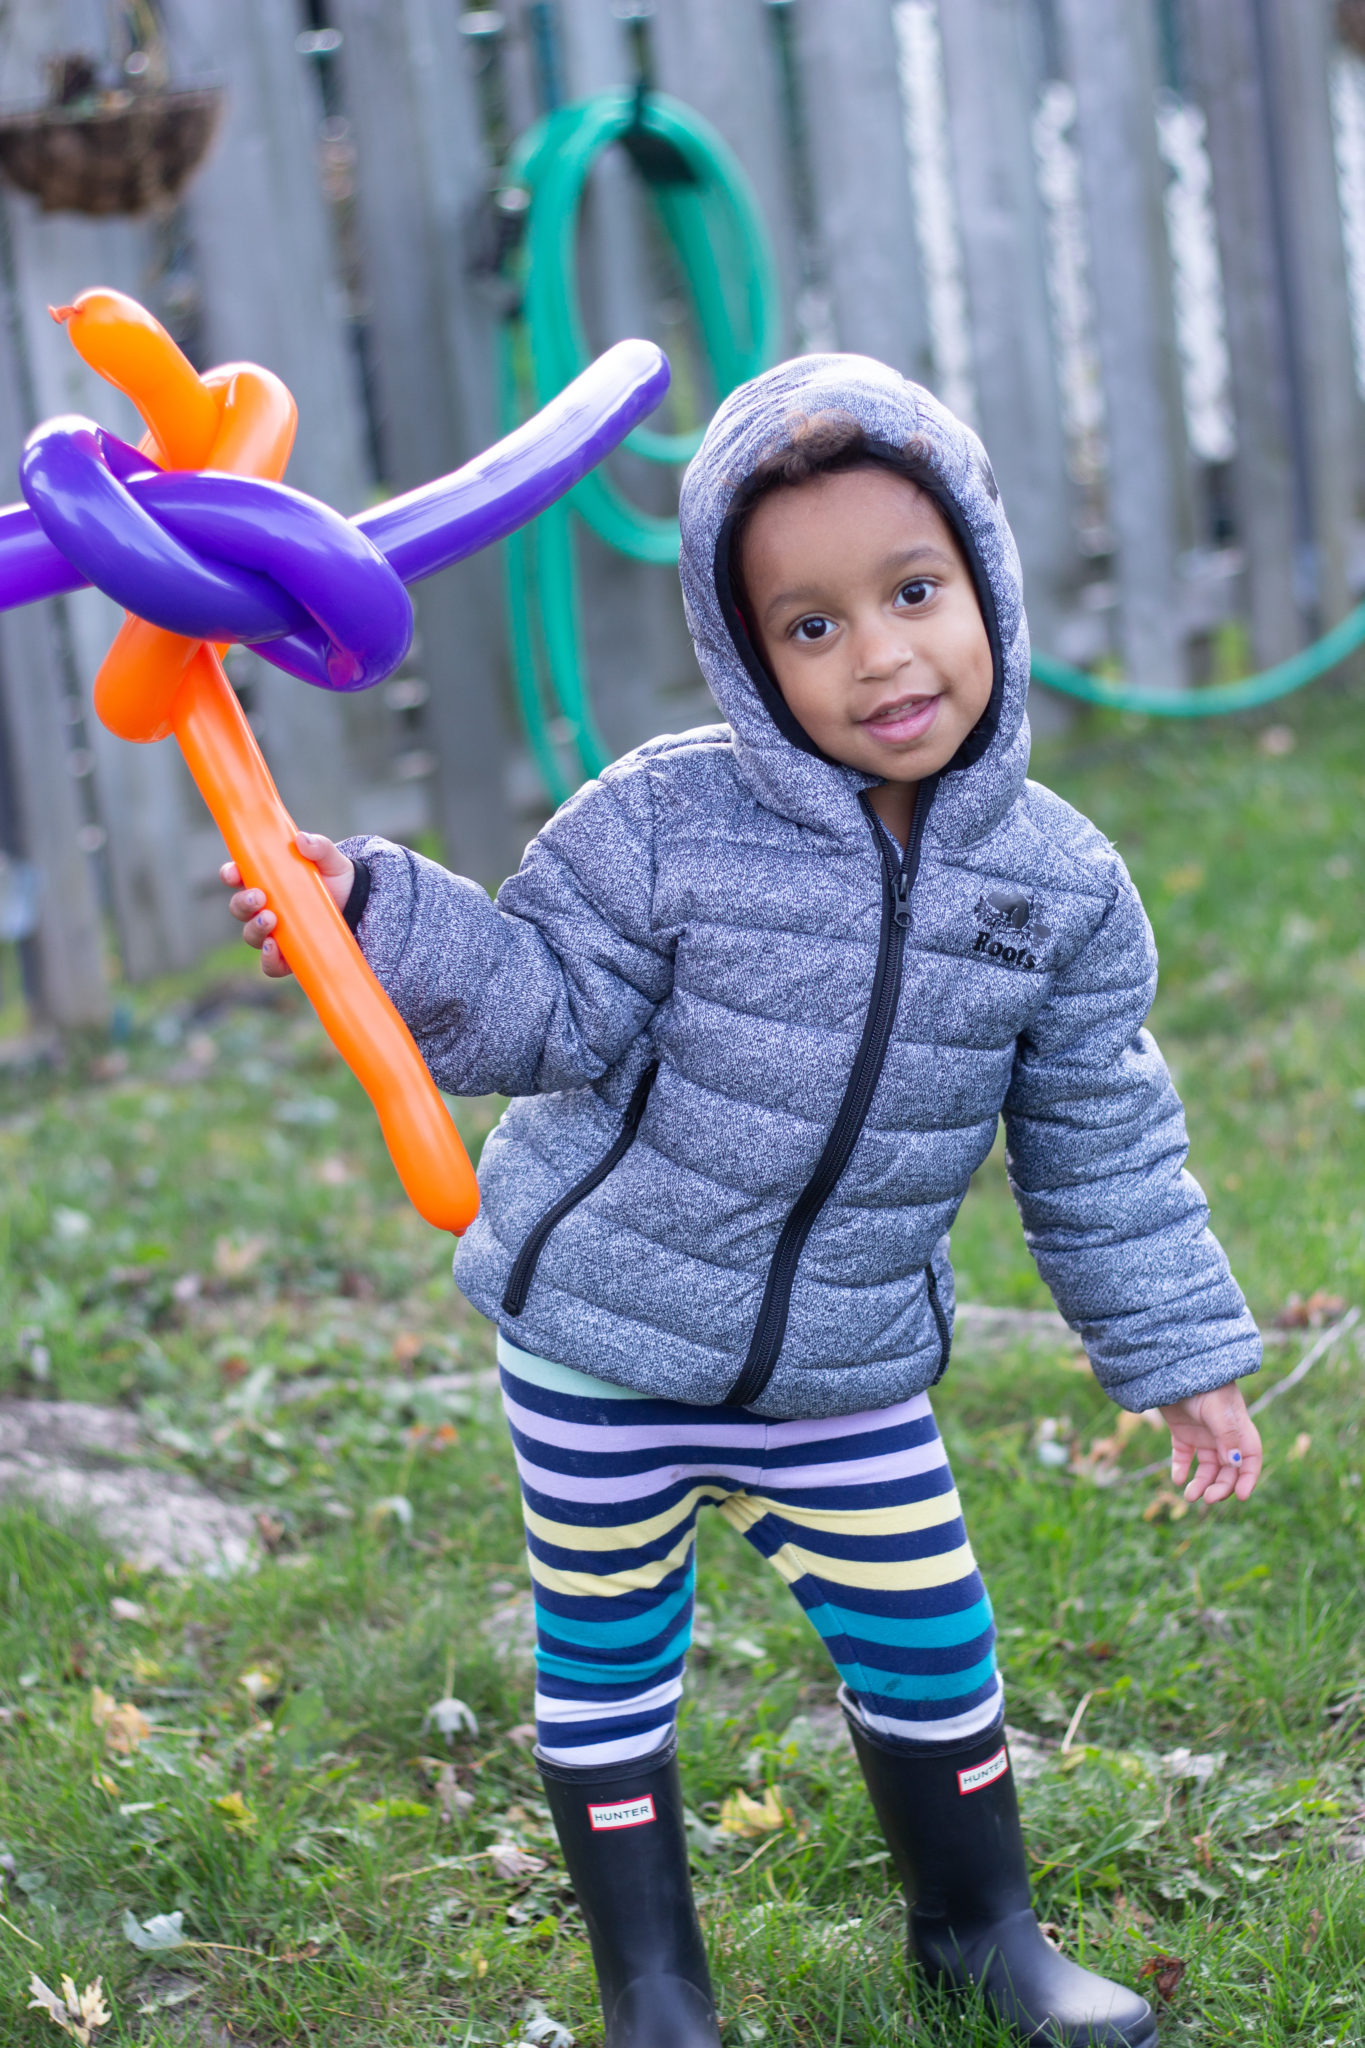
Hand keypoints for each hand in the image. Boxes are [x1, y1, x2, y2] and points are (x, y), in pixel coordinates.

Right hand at [220, 831, 354, 978]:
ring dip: (255, 929)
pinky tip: (274, 950)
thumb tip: (303, 840)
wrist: (359, 904)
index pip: (237, 876)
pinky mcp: (289, 954)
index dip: (230, 874)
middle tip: (259, 896)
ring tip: (271, 920)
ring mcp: (275, 932)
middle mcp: (264, 906)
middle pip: (239, 908)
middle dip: (243, 903)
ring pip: (251, 935)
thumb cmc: (336, 877)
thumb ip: (319, 847)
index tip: (233, 872)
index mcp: (266, 879)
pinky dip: (268, 960)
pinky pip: (270, 965)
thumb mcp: (330, 860)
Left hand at [1159, 1383, 1261, 1502]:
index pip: (1250, 1459)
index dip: (1249, 1479)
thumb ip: (1227, 1435)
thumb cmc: (1203, 1384)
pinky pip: (1184, 1457)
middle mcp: (1223, 1436)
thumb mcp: (1218, 1409)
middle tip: (1207, 1498)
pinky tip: (1177, 1479)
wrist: (1173, 1366)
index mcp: (1239, 1429)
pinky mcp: (1182, 1433)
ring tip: (1190, 1495)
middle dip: (1221, 1487)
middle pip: (1228, 1470)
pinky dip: (1181, 1469)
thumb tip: (1234, 1463)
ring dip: (1201, 1483)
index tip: (1242, 1497)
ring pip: (1207, 1468)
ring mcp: (1203, 1435)